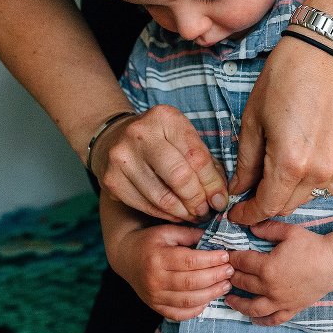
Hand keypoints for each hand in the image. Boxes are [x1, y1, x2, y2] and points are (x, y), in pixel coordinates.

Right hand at [92, 104, 228, 221]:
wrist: (114, 137)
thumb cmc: (159, 139)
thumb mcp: (183, 138)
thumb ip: (205, 164)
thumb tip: (219, 199)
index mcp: (164, 118)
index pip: (196, 157)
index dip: (212, 183)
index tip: (220, 200)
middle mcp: (139, 134)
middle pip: (179, 177)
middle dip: (197, 200)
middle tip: (205, 211)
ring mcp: (122, 157)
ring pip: (162, 197)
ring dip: (183, 212)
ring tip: (193, 215)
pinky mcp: (111, 180)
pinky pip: (145, 206)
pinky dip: (164, 215)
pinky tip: (174, 214)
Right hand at [106, 223, 233, 320]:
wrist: (126, 256)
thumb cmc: (149, 241)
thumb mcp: (167, 231)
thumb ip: (190, 234)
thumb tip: (215, 238)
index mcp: (157, 258)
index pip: (189, 261)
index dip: (210, 260)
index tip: (225, 256)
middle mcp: (154, 280)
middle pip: (191, 282)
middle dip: (215, 277)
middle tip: (230, 270)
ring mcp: (154, 296)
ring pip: (188, 300)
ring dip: (211, 294)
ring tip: (225, 284)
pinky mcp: (156, 307)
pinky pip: (180, 314)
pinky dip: (197, 309)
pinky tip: (208, 298)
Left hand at [225, 221, 332, 325]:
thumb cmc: (312, 246)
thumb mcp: (288, 231)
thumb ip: (267, 229)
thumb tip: (250, 227)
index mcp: (267, 267)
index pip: (242, 262)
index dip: (231, 257)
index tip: (225, 255)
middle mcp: (270, 287)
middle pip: (243, 283)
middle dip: (231, 276)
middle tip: (225, 272)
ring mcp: (280, 301)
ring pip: (252, 307)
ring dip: (238, 303)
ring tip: (228, 298)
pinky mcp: (291, 308)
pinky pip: (273, 319)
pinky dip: (261, 320)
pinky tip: (253, 318)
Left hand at [229, 36, 332, 223]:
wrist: (319, 55)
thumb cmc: (281, 81)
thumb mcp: (252, 122)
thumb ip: (246, 163)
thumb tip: (238, 189)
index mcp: (289, 163)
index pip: (266, 206)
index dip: (248, 214)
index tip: (235, 213)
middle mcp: (317, 170)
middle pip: (286, 206)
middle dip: (264, 205)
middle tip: (246, 194)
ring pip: (307, 198)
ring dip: (286, 196)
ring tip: (269, 180)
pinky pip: (327, 185)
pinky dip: (309, 186)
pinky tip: (295, 172)